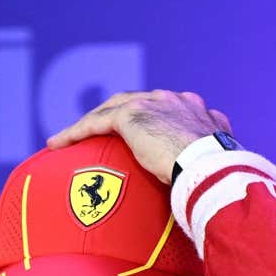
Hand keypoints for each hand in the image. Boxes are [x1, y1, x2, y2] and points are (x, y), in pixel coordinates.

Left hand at [45, 90, 232, 184]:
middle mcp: (173, 99)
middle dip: (112, 114)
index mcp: (194, 108)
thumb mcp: (216, 162)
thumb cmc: (218, 175)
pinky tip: (57, 144)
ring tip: (67, 139)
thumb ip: (208, 157)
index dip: (146, 118)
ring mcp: (152, 104)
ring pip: (110, 110)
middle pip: (132, 102)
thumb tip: (215, 174)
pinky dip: (75, 133)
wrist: (212, 168)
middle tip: (95, 131)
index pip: (163, 107)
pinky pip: (95, 123)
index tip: (136, 134)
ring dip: (88, 123)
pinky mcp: (132, 116)